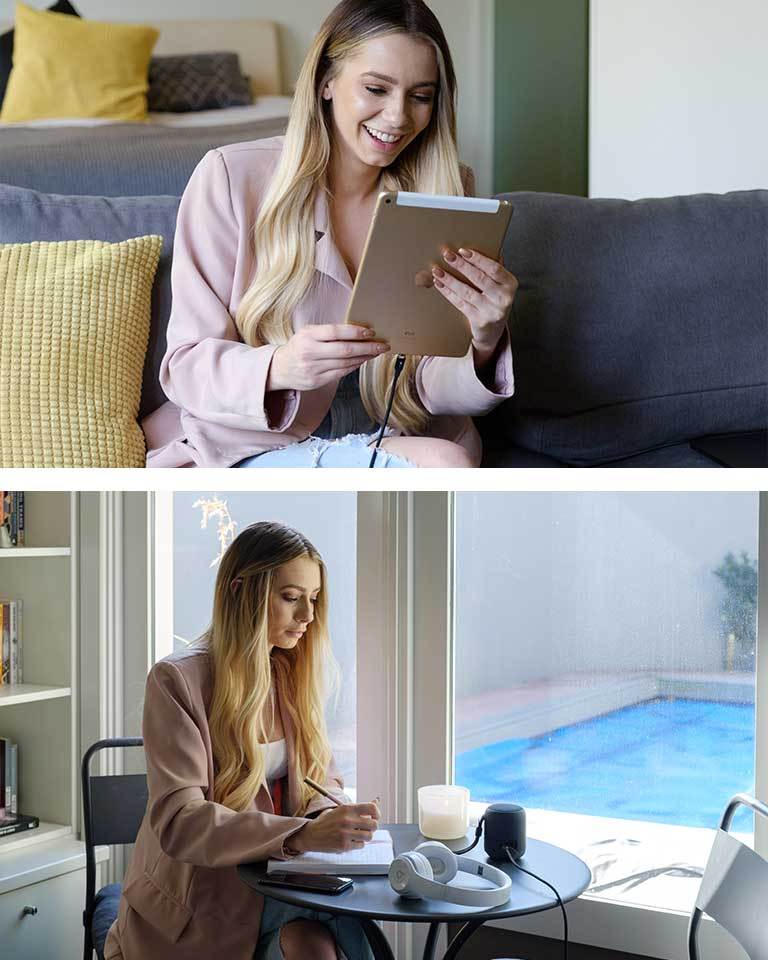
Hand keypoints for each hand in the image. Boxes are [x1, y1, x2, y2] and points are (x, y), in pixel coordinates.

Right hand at [267, 324, 389, 391]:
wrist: (280, 368)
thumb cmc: (299, 347)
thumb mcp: (308, 333)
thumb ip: (328, 332)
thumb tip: (357, 331)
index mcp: (308, 336)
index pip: (336, 332)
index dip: (356, 332)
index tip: (371, 332)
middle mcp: (310, 352)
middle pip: (345, 350)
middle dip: (367, 347)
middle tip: (382, 345)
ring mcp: (313, 369)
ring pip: (346, 363)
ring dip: (364, 357)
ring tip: (376, 352)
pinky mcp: (317, 381)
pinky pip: (341, 373)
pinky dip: (354, 366)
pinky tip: (362, 360)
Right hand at [291, 801, 380, 853]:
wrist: (312, 834)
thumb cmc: (328, 821)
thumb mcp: (342, 810)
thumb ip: (359, 807)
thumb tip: (377, 801)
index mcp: (347, 808)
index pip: (372, 808)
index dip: (377, 813)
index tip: (375, 817)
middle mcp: (347, 820)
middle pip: (374, 824)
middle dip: (372, 827)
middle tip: (366, 827)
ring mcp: (346, 833)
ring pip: (369, 836)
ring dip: (366, 836)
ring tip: (358, 834)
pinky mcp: (344, 845)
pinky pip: (361, 845)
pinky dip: (358, 844)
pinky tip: (351, 840)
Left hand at [431, 248, 517, 364]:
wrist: (494, 330)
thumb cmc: (494, 300)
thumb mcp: (499, 284)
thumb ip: (493, 268)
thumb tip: (482, 247)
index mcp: (510, 284)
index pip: (494, 268)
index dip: (478, 259)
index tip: (463, 251)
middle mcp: (503, 298)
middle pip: (479, 278)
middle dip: (461, 265)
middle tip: (447, 255)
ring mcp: (491, 311)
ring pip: (467, 291)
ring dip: (450, 279)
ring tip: (437, 270)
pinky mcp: (479, 320)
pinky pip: (460, 303)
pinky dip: (448, 292)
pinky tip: (439, 284)